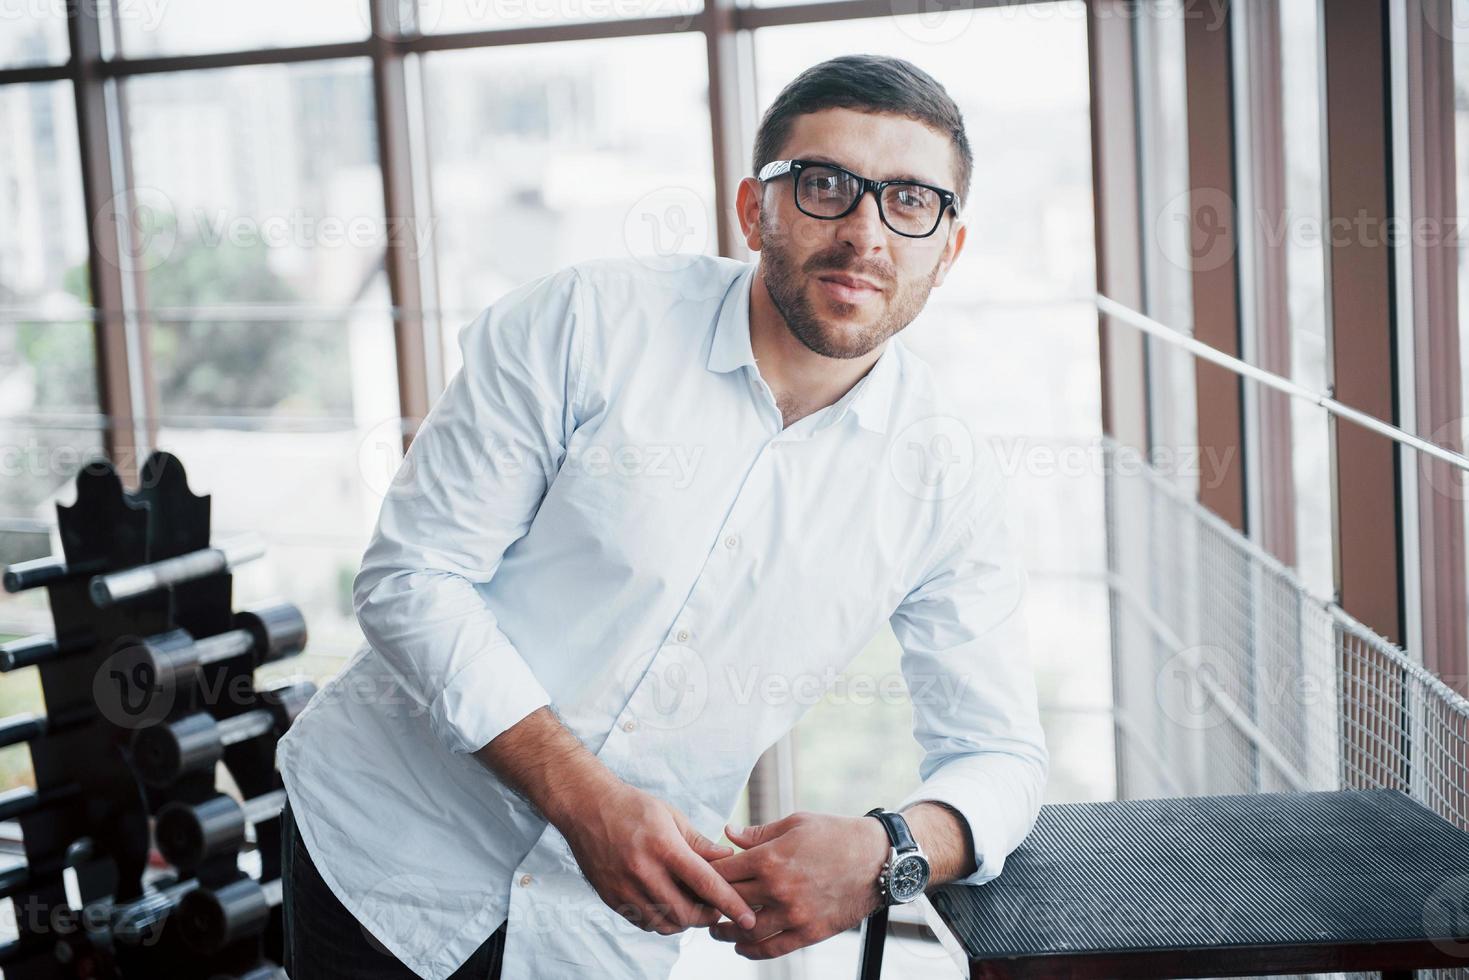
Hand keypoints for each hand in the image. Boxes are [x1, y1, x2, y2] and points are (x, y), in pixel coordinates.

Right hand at [557, 779, 758, 935]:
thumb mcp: (671, 816)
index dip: (731, 904)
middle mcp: (643, 871)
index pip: (705, 883)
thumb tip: (729, 859)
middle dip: (707, 916)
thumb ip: (700, 843)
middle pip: (686, 913)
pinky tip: (666, 904)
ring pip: (665, 924)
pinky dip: (661, 920)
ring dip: (684, 921)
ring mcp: (625, 888)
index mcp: (664, 847)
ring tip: (691, 905)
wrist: (586, 808)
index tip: (749, 917)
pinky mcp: (612, 898)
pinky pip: (645, 923)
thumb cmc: (632, 807)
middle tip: (715, 907)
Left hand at [707, 811, 889, 958]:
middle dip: (711, 905)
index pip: (722, 872)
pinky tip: (743, 946)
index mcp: (769, 858)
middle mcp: (777, 888)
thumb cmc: (835, 835)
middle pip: (730, 902)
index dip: (705, 875)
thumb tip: (728, 833)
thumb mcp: (795, 823)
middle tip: (702, 906)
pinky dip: (753, 950)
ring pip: (746, 930)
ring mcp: (793, 913)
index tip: (697, 878)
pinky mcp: (809, 932)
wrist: (877, 859)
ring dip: (727, 933)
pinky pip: (773, 948)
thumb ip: (758, 833)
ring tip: (717, 930)